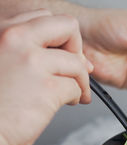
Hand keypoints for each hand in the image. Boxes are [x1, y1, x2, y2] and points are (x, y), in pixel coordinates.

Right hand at [0, 10, 92, 144]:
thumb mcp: (3, 63)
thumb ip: (30, 53)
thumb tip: (74, 56)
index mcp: (1, 32)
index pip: (44, 18)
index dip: (60, 39)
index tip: (61, 55)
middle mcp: (15, 40)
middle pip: (68, 27)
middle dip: (77, 49)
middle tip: (75, 69)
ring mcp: (32, 62)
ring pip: (77, 63)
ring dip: (80, 81)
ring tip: (71, 94)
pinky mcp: (47, 87)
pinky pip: (77, 87)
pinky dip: (76, 97)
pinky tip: (64, 104)